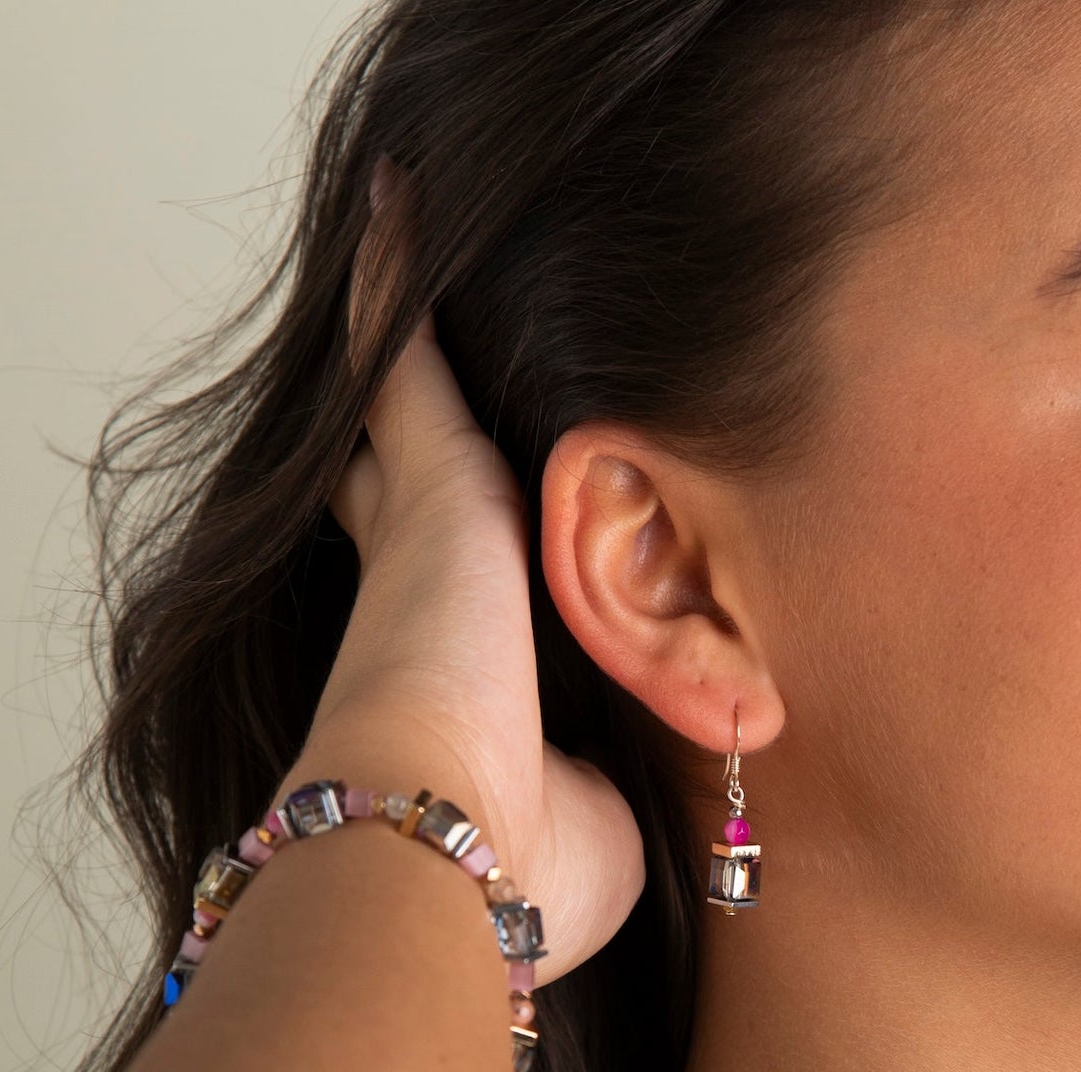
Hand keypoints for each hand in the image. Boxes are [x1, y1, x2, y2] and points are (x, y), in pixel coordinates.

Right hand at [303, 169, 644, 982]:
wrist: (442, 850)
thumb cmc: (523, 865)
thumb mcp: (608, 815)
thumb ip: (633, 774)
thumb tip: (681, 775)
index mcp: (454, 679)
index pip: (438, 603)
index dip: (436, 565)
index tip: (444, 542)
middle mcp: (423, 595)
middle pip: (402, 497)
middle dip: (403, 456)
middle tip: (404, 405)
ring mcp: (421, 531)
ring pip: (407, 415)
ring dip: (412, 353)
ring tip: (406, 256)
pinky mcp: (428, 484)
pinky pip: (409, 358)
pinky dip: (398, 280)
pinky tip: (399, 198)